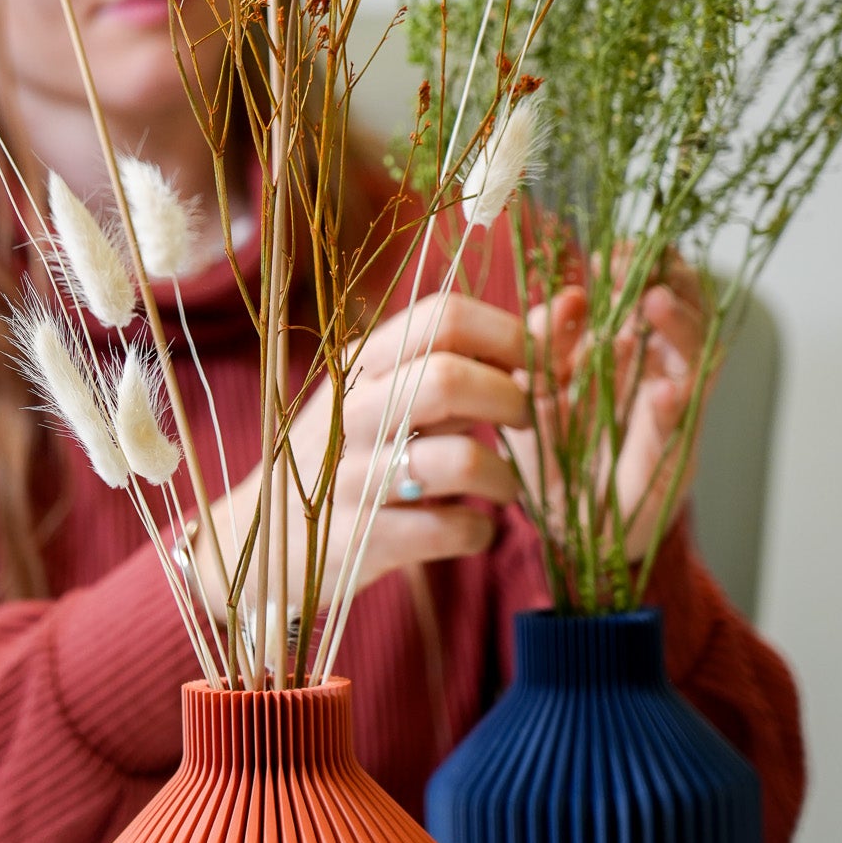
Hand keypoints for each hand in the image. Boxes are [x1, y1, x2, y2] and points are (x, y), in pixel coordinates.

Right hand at [199, 294, 530, 621]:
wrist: (264, 540)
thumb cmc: (358, 451)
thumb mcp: (408, 392)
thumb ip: (489, 353)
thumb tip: (577, 303)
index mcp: (365, 361)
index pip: (443, 315)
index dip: (508, 335)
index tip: (536, 365)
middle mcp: (352, 410)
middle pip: (447, 377)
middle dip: (510, 400)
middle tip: (525, 423)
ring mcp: (351, 476)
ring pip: (454, 460)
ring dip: (504, 477)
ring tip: (505, 485)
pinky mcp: (359, 538)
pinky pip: (445, 530)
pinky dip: (478, 532)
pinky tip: (475, 528)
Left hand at [503, 255, 709, 561]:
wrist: (573, 531)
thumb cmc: (555, 455)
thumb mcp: (534, 391)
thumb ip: (543, 345)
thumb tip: (570, 298)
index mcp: (621, 349)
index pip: (637, 294)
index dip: (630, 269)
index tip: (606, 253)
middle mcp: (654, 368)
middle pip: (679, 310)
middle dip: (662, 279)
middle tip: (637, 262)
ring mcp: (673, 406)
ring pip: (694, 354)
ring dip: (680, 327)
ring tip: (655, 303)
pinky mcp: (678, 450)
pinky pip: (684, 423)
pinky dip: (675, 405)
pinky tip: (664, 390)